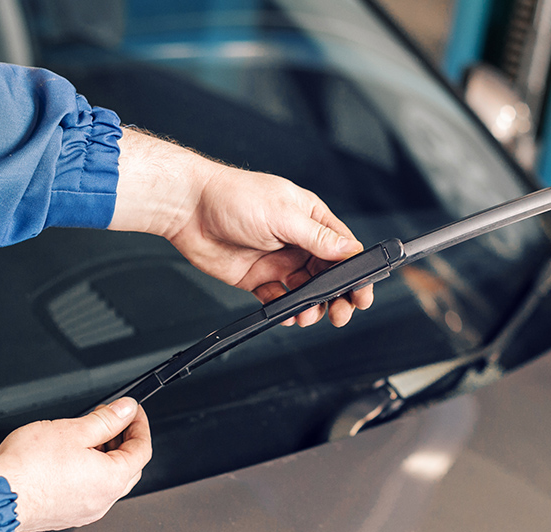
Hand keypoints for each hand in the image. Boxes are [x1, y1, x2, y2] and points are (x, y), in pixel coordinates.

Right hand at [0, 398, 151, 531]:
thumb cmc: (29, 467)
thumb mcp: (73, 430)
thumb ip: (106, 419)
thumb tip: (125, 410)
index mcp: (112, 479)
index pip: (143, 449)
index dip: (140, 425)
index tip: (132, 412)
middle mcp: (104, 500)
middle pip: (129, 466)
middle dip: (124, 440)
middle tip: (111, 421)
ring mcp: (87, 511)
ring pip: (109, 480)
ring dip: (106, 457)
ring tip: (87, 436)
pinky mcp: (69, 515)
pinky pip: (90, 491)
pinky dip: (90, 473)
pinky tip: (72, 459)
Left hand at [108, 128, 372, 327]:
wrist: (188, 209)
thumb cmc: (233, 197)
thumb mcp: (283, 215)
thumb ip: (318, 237)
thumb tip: (349, 250)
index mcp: (310, 218)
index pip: (343, 249)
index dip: (356, 272)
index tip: (362, 293)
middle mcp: (297, 240)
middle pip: (329, 274)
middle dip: (338, 296)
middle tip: (341, 313)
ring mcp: (278, 260)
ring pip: (306, 291)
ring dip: (312, 306)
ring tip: (308, 315)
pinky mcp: (257, 277)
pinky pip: (279, 299)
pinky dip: (285, 310)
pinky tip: (287, 314)